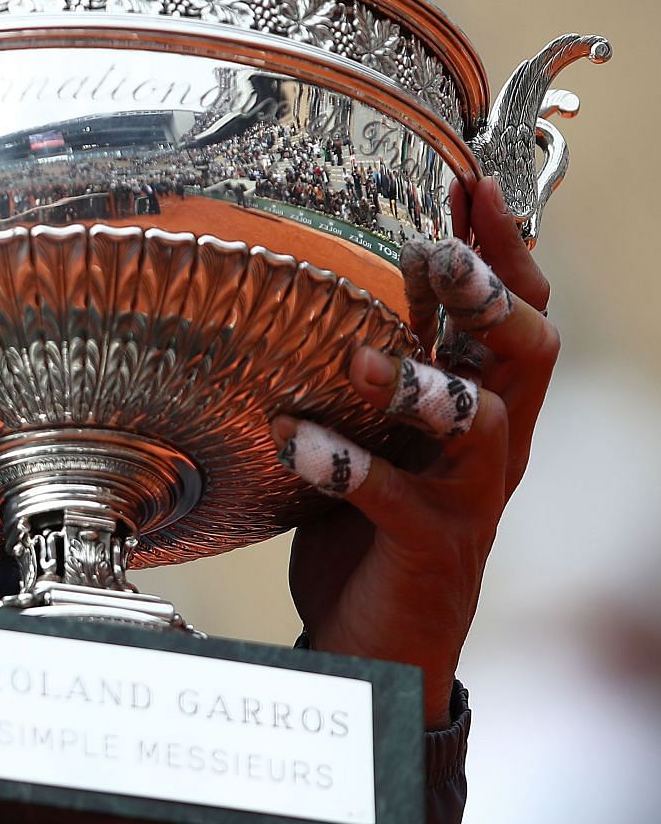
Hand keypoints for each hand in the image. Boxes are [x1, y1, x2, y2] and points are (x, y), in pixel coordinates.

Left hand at [270, 176, 557, 726]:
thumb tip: (334, 266)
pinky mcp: (430, 548)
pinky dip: (345, 466)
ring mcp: (467, 499)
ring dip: (425, 384)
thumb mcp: (374, 426)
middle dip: (489, 297)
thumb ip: (374, 356)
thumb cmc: (367, 517)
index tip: (473, 182)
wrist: (375, 640)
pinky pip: (398, 502)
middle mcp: (490, 446)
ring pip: (485, 426)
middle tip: (437, 253)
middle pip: (528, 354)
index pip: (518, 312)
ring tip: (360, 358)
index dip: (508, 248)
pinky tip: (295, 442)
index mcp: (482, 403)